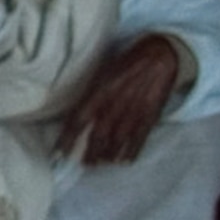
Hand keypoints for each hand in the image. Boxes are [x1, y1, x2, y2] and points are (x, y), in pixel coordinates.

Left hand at [66, 33, 181, 166]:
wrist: (160, 55)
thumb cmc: (126, 63)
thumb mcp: (102, 73)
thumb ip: (91, 93)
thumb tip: (77, 113)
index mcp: (100, 91)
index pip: (78, 120)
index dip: (67, 138)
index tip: (58, 153)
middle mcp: (115, 104)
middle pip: (99, 135)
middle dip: (90, 152)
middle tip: (85, 163)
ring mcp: (135, 111)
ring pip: (118, 140)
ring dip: (109, 154)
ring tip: (101, 163)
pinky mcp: (151, 115)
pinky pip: (140, 137)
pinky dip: (132, 151)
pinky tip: (125, 161)